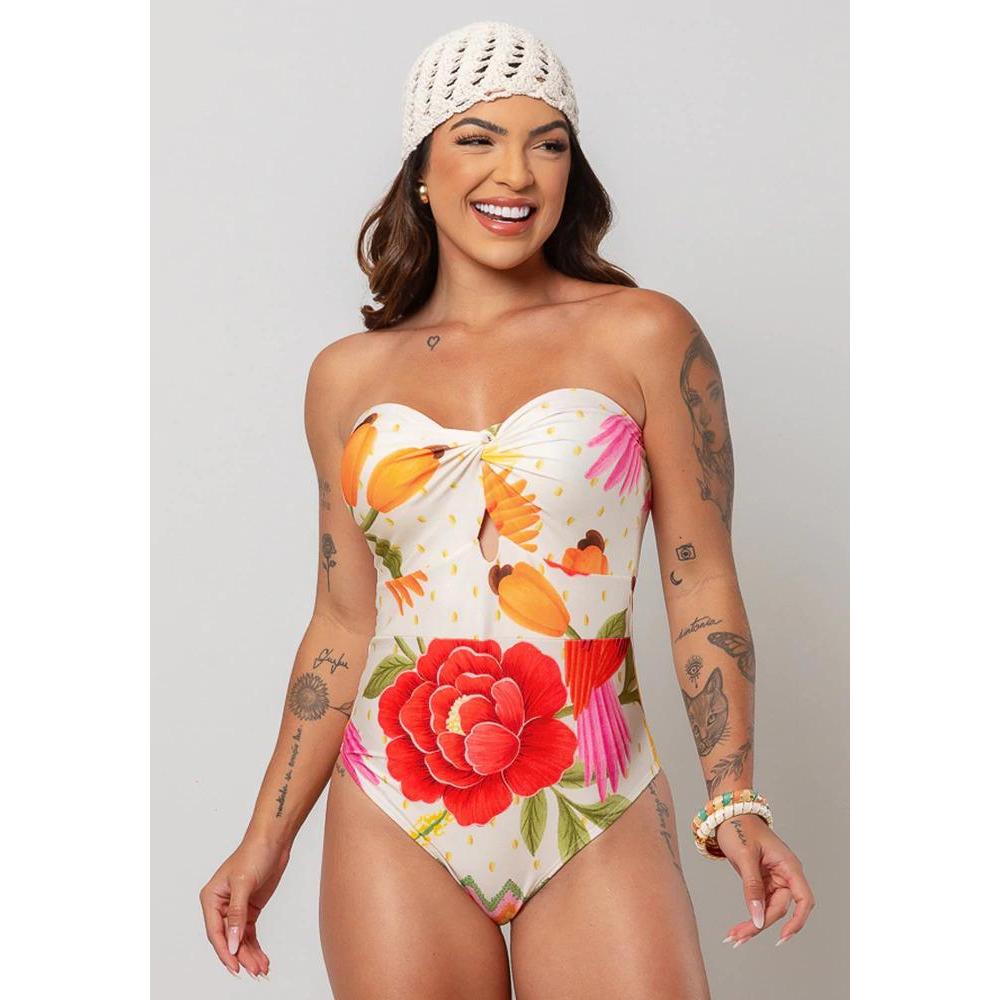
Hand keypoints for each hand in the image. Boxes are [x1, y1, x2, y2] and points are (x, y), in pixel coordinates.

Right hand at [199, 835, 291, 977]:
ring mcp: (235, 909)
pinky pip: (249, 933)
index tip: (235, 966)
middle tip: (254, 971)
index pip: (216, 932)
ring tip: (261, 969)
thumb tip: (232, 942)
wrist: (273, 841)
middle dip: (241, 956)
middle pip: (229, 939)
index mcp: (211, 898)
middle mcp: (220, 906)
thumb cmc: (254, 853)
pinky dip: (255, 946)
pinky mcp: (249, 909)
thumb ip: (237, 915)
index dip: (225, 951)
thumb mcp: (244, 884)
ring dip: (250, 954)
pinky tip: (262, 958)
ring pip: (239, 939)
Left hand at [714, 813, 815, 947]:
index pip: (803, 899)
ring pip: (769, 910)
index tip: (783, 937)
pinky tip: (738, 928)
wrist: (728, 813)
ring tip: (735, 937)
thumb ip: (752, 886)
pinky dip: (750, 915)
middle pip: (780, 908)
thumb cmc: (739, 827)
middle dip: (761, 925)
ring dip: (754, 924)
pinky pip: (760, 904)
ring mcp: (774, 879)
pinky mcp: (763, 881)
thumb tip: (758, 917)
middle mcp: (785, 874)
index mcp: (789, 865)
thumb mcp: (745, 856)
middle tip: (739, 938)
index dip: (797, 920)